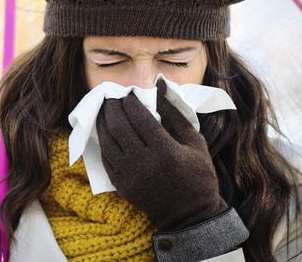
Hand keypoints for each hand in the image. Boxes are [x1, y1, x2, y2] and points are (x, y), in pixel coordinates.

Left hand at [95, 79, 228, 230]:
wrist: (189, 215)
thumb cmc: (198, 175)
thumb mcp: (195, 142)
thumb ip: (175, 113)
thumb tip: (159, 86)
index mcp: (165, 151)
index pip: (139, 117)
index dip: (130, 102)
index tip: (128, 93)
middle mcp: (144, 163)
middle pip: (119, 126)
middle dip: (113, 107)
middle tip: (112, 97)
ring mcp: (129, 175)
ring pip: (107, 141)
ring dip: (103, 121)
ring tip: (105, 109)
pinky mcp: (121, 185)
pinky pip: (105, 157)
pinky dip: (103, 140)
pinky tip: (105, 130)